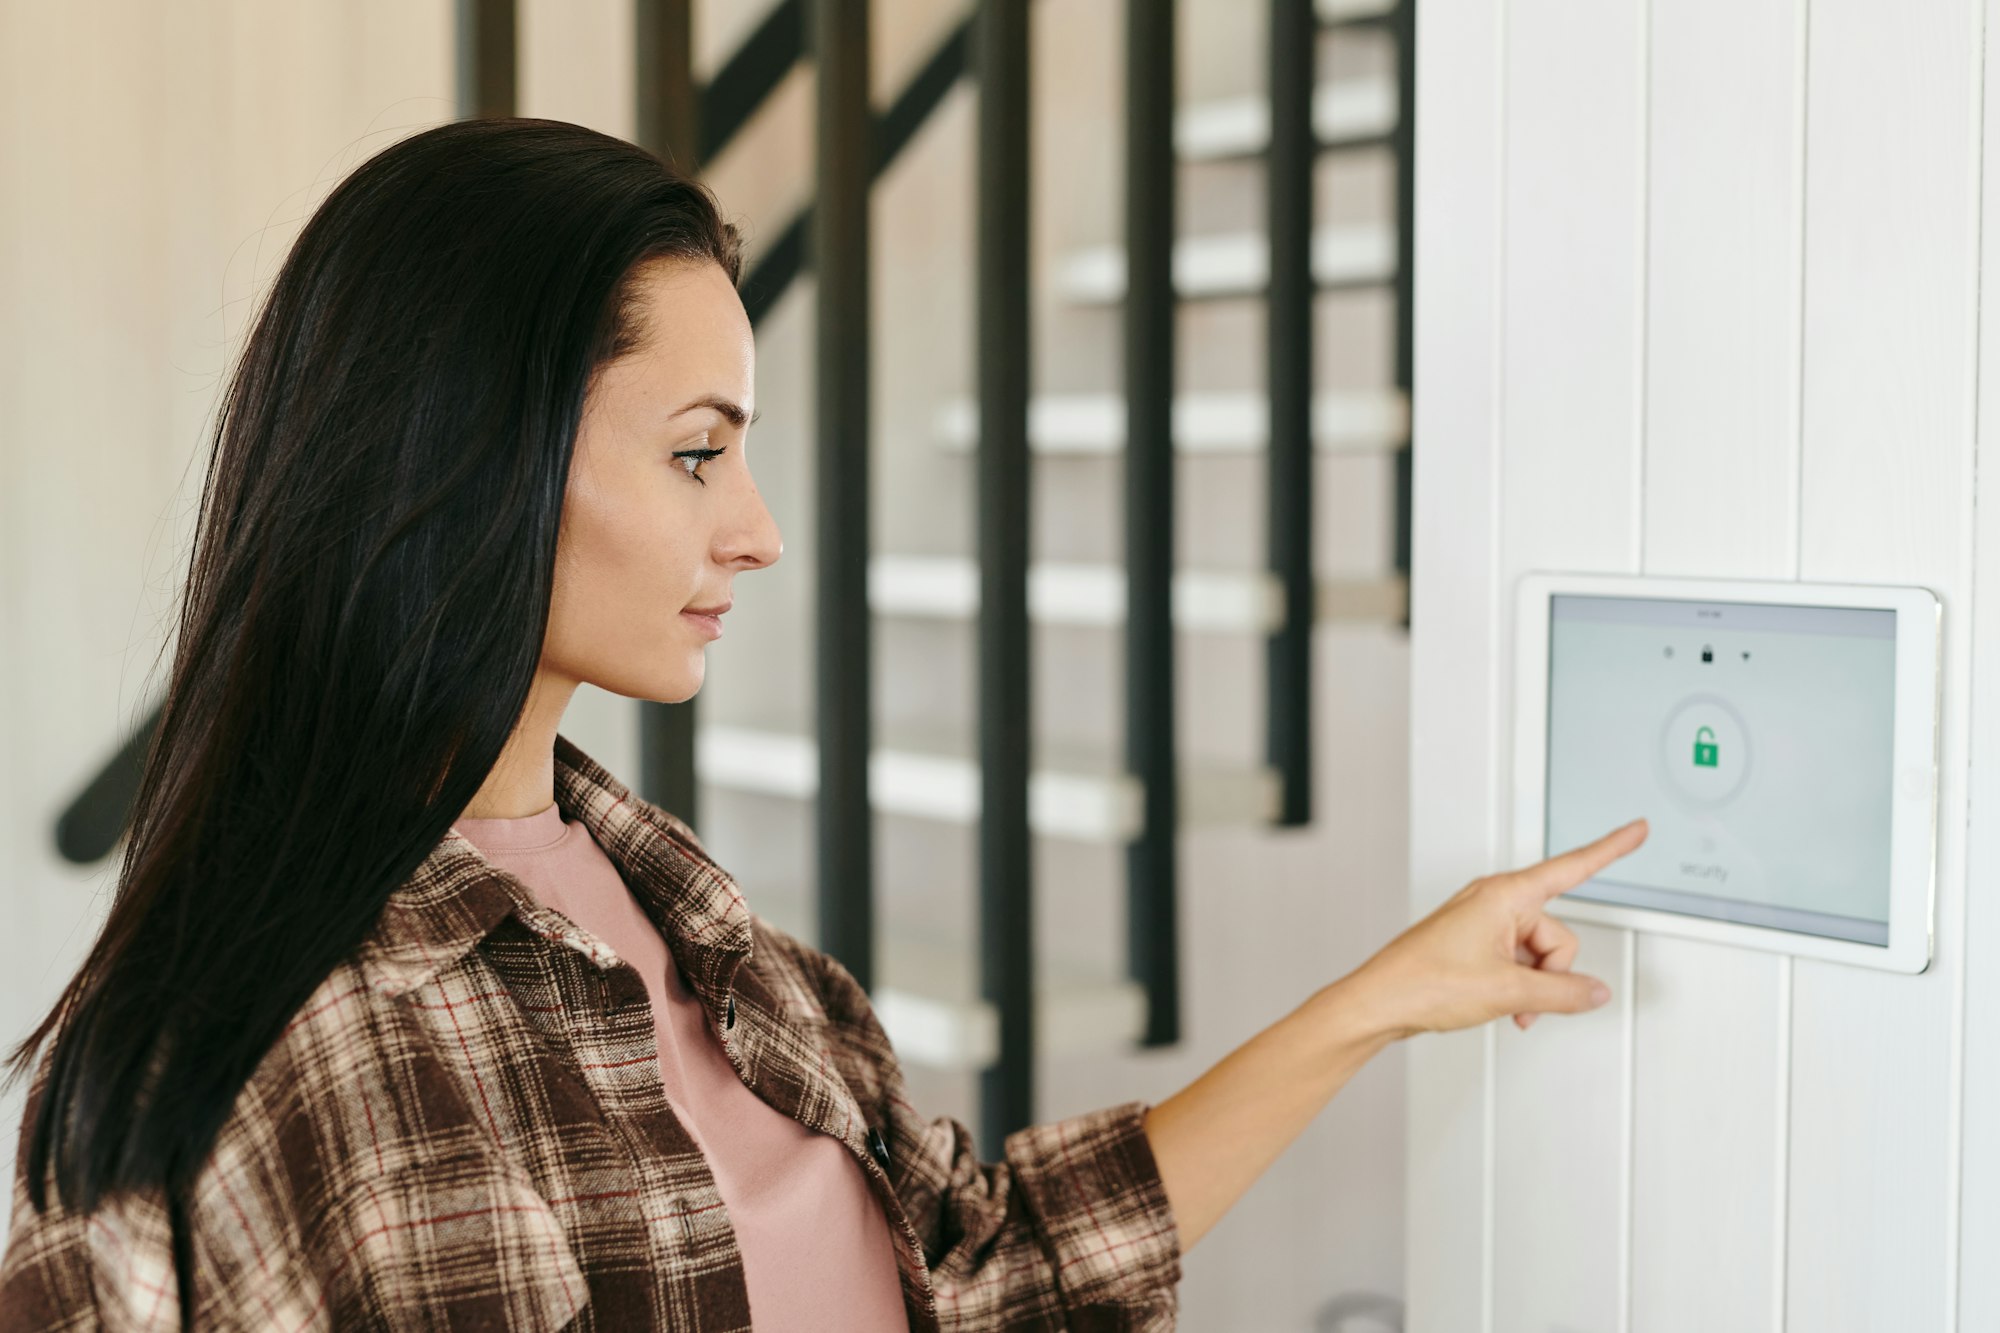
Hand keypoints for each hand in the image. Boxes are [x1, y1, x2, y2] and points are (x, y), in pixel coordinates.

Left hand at [1343, 819, 1648, 1037]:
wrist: (1381, 1002)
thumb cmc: (1425, 982)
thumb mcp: (1508, 992)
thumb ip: (1562, 992)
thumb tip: (1593, 991)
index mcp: (1505, 895)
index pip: (1572, 868)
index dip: (1610, 849)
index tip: (1637, 829)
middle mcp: (1496, 901)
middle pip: (1558, 935)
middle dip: (1551, 972)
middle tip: (1523, 996)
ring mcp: (1484, 922)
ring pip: (1539, 954)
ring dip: (1533, 985)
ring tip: (1503, 1003)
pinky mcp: (1476, 943)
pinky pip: (1518, 962)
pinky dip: (1518, 987)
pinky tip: (1501, 1004)